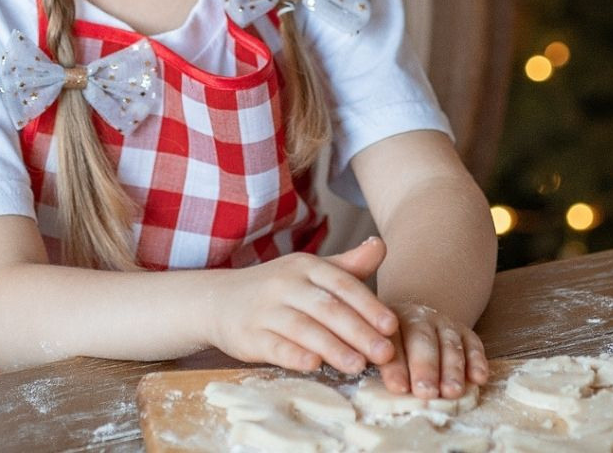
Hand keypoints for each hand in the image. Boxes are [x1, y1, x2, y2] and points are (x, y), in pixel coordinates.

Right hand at [209, 237, 398, 373]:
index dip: (368, 305)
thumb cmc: (279, 289)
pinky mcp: (249, 335)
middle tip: (385, 353)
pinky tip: (313, 366)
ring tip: (358, 365)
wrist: (220, 300)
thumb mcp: (311, 272)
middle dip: (358, 331)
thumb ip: (348, 266)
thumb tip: (382, 245)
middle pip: (327, 307)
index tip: (392, 326)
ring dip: (332, 347)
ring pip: (303, 328)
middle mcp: (286, 283)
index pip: (342, 283)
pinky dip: (294, 355)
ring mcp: (265, 309)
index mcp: (306, 266)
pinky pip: (274, 345)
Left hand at [377, 302, 488, 399]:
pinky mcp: (464, 331)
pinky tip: (479, 377)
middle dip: (425, 367)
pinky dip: (477, 360)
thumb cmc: (391, 345)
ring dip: (452, 368)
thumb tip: (364, 378)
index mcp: (389, 323)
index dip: (396, 366)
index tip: (398, 387)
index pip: (392, 343)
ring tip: (452, 392)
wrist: (417, 317)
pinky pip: (473, 342)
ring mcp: (443, 323)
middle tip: (426, 391)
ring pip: (449, 343)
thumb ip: (374, 359)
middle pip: (421, 340)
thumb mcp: (376, 346)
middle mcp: (418, 318)